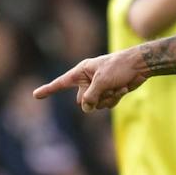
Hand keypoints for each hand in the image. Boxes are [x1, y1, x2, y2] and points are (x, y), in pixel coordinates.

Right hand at [32, 49, 148, 111]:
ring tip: (117, 86)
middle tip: (106, 87)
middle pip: (82, 101)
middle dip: (94, 98)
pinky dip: (115, 98)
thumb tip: (85, 108)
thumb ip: (91, 96)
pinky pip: (107, 104)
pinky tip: (123, 88)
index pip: (61, 83)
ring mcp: (98, 87)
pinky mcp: (109, 92)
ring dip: (107, 98)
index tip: (35, 95)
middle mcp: (88, 80)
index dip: (48, 90)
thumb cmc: (119, 67)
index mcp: (82, 71)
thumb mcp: (102, 81)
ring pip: (96, 105)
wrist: (140, 65)